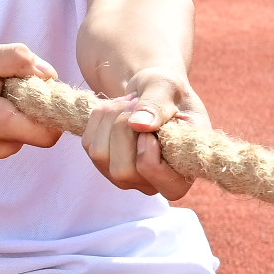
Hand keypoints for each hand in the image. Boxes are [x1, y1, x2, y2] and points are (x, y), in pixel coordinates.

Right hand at [0, 34, 62, 156]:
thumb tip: (49, 74)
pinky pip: (17, 125)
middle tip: (8, 79)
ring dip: (21, 100)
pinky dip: (10, 107)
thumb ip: (19, 59)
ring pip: (29, 122)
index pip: (52, 130)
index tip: (36, 82)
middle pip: (43, 122)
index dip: (52, 103)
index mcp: (0, 126)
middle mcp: (3, 145)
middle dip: (35, 97)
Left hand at [85, 68, 206, 198]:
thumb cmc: (167, 91)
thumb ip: (157, 105)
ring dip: (110, 119)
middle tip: (137, 102)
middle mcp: (156, 182)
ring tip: (129, 102)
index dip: (150, 155)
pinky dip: (99, 117)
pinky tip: (117, 108)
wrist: (152, 91)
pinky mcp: (105, 164)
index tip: (150, 124)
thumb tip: (138, 125)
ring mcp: (129, 177)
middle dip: (123, 127)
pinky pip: (89, 144)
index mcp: (185, 169)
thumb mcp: (168, 87)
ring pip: (101, 156)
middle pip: (123, 170)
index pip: (168, 187)